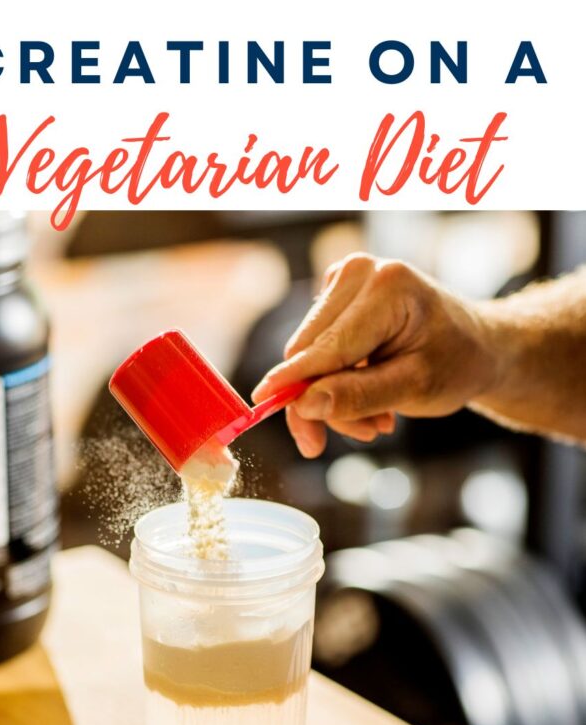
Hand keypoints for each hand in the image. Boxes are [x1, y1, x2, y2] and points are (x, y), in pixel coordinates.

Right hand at [251, 254, 502, 456]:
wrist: (479, 346)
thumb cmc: (457, 364)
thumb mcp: (416, 388)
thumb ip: (360, 396)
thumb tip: (305, 404)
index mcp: (386, 286)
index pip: (328, 346)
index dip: (293, 381)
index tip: (261, 403)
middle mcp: (360, 272)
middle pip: (310, 352)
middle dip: (325, 403)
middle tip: (364, 436)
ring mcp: (346, 281)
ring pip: (310, 357)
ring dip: (335, 399)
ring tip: (379, 420)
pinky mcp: (337, 298)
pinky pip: (317, 352)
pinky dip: (337, 383)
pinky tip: (371, 395)